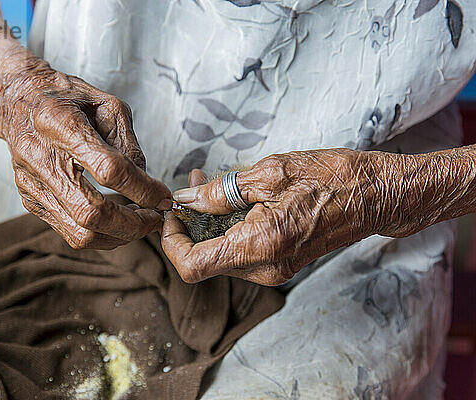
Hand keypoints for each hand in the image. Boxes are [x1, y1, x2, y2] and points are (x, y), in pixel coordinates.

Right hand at [0, 55, 171, 248]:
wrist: (18, 100)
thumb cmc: (67, 99)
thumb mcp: (108, 105)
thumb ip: (129, 144)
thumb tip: (147, 184)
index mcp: (61, 124)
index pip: (109, 169)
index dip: (143, 189)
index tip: (163, 196)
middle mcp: (40, 158)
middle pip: (91, 212)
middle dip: (132, 224)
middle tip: (155, 218)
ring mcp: (32, 185)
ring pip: (80, 232)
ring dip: (118, 236)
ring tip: (139, 223)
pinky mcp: (31, 201)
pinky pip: (69, 232)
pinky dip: (100, 234)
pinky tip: (116, 221)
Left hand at [162, 149, 380, 285]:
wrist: (378, 195)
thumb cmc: (333, 178)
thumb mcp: (270, 173)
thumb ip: (221, 191)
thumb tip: (188, 199)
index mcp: (259, 246)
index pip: (192, 266)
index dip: (172, 241)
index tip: (173, 212)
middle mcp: (264, 268)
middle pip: (204, 260)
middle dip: (190, 223)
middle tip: (193, 183)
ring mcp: (273, 269)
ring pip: (222, 254)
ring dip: (210, 221)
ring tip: (211, 182)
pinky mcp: (280, 262)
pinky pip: (242, 250)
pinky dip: (229, 226)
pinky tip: (234, 197)